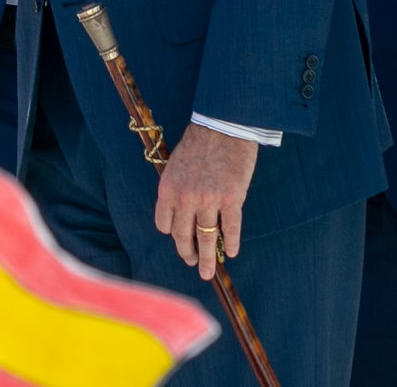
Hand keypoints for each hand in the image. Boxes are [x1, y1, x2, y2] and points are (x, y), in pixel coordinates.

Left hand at [155, 123, 257, 276]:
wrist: (222, 126)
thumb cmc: (198, 143)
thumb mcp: (176, 166)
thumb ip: (176, 190)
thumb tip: (182, 212)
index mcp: (168, 190)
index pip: (164, 224)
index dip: (173, 234)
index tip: (180, 239)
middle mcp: (185, 199)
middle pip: (183, 236)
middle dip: (187, 253)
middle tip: (192, 263)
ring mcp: (208, 201)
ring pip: (206, 238)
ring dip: (207, 258)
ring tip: (207, 270)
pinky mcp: (231, 199)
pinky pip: (230, 229)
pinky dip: (231, 243)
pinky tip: (232, 252)